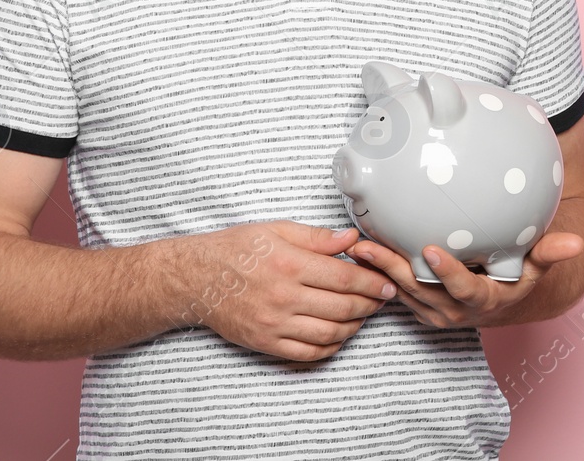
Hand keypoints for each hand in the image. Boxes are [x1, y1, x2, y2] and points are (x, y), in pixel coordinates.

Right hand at [171, 221, 397, 362]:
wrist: (196, 278)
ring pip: (329, 333)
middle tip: (383, 298)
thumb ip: (316, 237)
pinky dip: (330, 347)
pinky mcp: (266, 343)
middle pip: (342, 307)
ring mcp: (274, 324)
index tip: (387, 282)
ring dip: (355, 326)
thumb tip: (350, 238)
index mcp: (288, 264)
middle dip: (370, 303)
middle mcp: (283, 297)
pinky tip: (339, 334)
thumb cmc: (236, 249)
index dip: (372, 282)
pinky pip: (307, 353)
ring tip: (364, 314)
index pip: (344, 278)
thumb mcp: (276, 230)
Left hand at [350, 231, 583, 328]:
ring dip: (378, 271)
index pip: (463, 289)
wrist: (498, 303)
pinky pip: (396, 292)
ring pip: (402, 292)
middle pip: (421, 290)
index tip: (429, 251)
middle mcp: (455, 312)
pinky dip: (378, 273)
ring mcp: (433, 312)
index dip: (446, 273)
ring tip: (356, 246)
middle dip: (394, 269)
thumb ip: (549, 253)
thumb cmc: (516, 277)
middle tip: (371, 246)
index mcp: (483, 302)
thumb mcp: (534, 268)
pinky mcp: (418, 307)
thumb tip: (576, 243)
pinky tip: (360, 251)